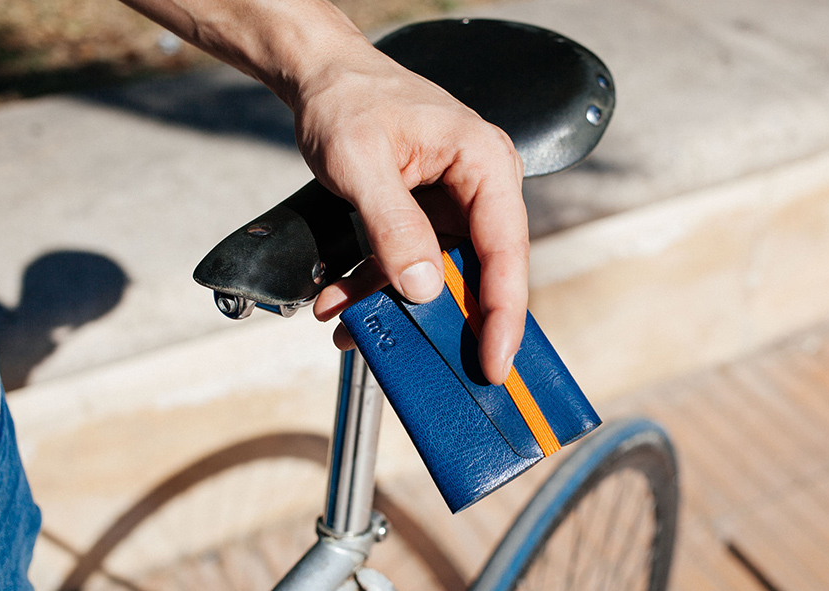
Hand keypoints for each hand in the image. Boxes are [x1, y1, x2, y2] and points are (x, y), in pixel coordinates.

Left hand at [294, 37, 527, 384]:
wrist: (322, 77)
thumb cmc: (346, 99)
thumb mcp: (361, 163)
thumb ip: (393, 226)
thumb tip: (423, 287)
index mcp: (485, 162)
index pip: (507, 249)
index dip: (504, 312)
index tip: (493, 361)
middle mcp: (480, 185)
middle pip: (480, 270)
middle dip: (444, 318)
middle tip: (424, 360)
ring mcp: (456, 203)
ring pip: (440, 273)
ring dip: (395, 303)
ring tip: (351, 323)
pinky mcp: (429, 215)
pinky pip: (413, 261)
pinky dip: (379, 284)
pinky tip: (343, 299)